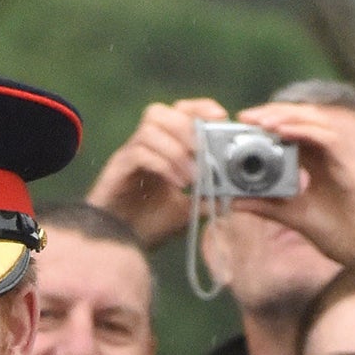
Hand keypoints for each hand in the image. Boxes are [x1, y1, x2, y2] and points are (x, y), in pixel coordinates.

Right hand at [85, 98, 228, 248]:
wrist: (117, 247)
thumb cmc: (146, 226)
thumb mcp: (186, 211)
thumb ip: (207, 199)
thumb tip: (238, 196)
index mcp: (159, 148)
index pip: (177, 111)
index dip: (198, 107)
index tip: (220, 117)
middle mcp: (141, 146)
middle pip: (159, 112)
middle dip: (186, 125)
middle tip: (204, 151)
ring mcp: (127, 157)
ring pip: (149, 129)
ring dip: (176, 149)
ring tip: (192, 176)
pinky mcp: (116, 171)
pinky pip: (139, 153)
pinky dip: (164, 164)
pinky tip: (177, 183)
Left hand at [233, 102, 354, 264]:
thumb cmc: (339, 235)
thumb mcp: (293, 216)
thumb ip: (266, 205)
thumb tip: (233, 200)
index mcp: (320, 161)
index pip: (296, 129)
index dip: (273, 120)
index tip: (245, 122)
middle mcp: (334, 154)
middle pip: (306, 119)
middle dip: (275, 113)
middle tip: (247, 116)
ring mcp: (345, 158)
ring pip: (318, 123)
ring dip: (288, 117)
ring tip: (261, 120)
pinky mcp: (353, 168)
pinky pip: (330, 140)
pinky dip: (306, 132)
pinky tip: (284, 132)